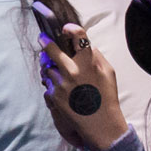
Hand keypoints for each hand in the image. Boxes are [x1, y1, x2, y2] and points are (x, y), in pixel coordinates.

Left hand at [38, 23, 129, 150]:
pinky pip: (48, 85)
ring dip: (50, 68)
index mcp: (88, 63)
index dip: (71, 30)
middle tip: (42, 37)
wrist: (99, 122)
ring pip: (48, 69)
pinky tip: (62, 89)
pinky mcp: (53, 95)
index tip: (65, 28)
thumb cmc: (106, 96)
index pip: (79, 39)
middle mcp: (72, 71)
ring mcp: (60, 84)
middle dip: (46, 43)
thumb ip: (97, 57)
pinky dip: (52, 84)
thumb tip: (87, 46)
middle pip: (53, 52)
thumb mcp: (109, 73)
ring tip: (60, 73)